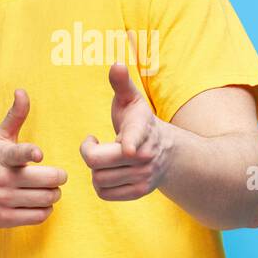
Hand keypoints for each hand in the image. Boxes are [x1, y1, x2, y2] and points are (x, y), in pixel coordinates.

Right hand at [0, 89, 67, 228]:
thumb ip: (14, 117)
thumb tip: (22, 91)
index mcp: (2, 157)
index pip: (18, 154)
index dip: (30, 153)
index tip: (38, 154)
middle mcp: (2, 179)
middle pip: (48, 180)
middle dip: (58, 178)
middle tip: (55, 177)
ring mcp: (3, 200)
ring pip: (48, 198)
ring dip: (54, 194)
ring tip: (48, 190)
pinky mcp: (6, 219)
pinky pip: (41, 216)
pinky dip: (46, 209)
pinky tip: (39, 203)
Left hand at [79, 63, 172, 201]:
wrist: (168, 151)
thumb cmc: (140, 122)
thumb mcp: (131, 100)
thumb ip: (121, 84)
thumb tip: (116, 64)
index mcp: (141, 130)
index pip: (134, 138)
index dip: (130, 142)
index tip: (129, 148)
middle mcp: (144, 156)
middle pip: (96, 162)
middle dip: (89, 152)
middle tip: (94, 143)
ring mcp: (143, 176)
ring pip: (98, 180)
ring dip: (95, 169)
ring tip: (104, 157)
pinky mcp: (139, 192)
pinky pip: (104, 194)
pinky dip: (100, 184)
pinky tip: (107, 171)